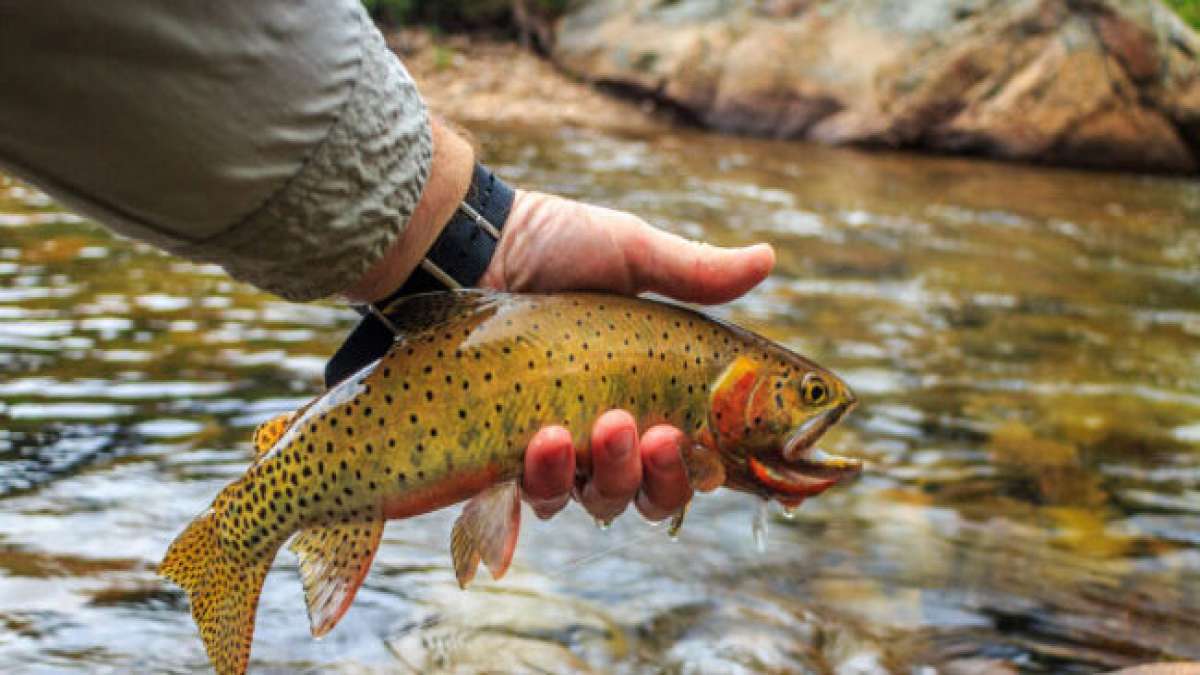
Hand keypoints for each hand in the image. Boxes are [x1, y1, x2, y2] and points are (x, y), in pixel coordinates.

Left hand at [481, 190, 774, 522]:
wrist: (472, 247)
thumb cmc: (552, 244)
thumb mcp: (631, 252)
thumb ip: (696, 273)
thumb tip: (769, 259)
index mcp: (653, 392)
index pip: (703, 452)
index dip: (728, 468)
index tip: (760, 472)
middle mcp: (610, 431)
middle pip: (658, 493)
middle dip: (667, 476)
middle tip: (662, 436)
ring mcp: (560, 449)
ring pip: (603, 500)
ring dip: (613, 473)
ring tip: (604, 426)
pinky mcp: (509, 456)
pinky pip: (537, 495)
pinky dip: (548, 477)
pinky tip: (545, 438)